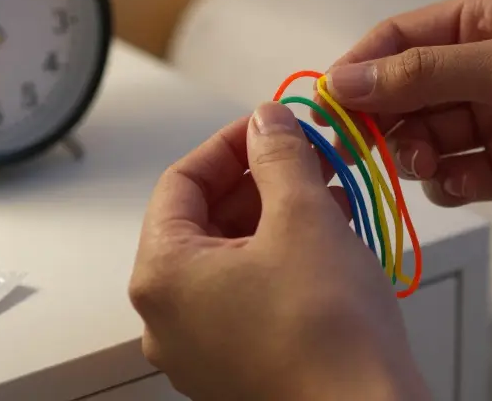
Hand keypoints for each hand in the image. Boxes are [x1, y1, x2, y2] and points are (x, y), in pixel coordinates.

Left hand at [129, 103, 429, 400]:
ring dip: (276, 217)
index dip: (232, 143)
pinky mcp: (237, 368)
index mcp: (162, 276)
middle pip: (203, 220)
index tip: (271, 125)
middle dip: (260, 181)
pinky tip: (327, 241)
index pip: (182, 182)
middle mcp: (167, 319)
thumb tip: (267, 122)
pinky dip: (281, 260)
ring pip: (230, 259)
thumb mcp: (304, 215)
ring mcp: (200, 350)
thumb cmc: (328, 334)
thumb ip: (279, 155)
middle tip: (307, 156)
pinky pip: (247, 296)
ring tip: (328, 195)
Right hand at [316, 0, 491, 225]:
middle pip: (403, 93)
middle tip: (372, 148)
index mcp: (482, 21)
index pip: (397, 40)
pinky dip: (449, 183)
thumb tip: (339, 80)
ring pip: (424, 137)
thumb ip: (423, 75)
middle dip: (384, 119)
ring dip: (415, 153)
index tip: (328, 107)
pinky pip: (456, 176)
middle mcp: (483, 67)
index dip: (359, 69)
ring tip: (430, 164)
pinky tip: (468, 186)